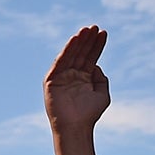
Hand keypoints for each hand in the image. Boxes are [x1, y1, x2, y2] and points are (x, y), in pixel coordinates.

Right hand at [43, 25, 109, 154]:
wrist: (76, 127)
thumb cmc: (89, 114)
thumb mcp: (102, 94)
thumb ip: (101, 79)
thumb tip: (96, 66)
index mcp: (84, 78)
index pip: (91, 57)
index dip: (97, 45)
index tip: (103, 32)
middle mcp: (72, 75)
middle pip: (81, 53)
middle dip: (88, 40)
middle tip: (94, 27)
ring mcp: (61, 76)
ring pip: (71, 55)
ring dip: (78, 41)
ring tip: (86, 30)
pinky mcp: (51, 80)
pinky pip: (60, 62)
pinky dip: (67, 50)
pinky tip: (74, 40)